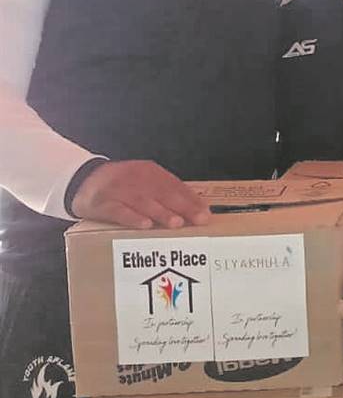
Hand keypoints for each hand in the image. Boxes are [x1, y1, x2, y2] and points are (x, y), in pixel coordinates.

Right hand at [70, 160, 209, 228]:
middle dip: (183, 207)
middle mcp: (137, 178)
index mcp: (150, 172)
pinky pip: (119, 211)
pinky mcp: (103, 203)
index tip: (206, 214)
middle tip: (198, 219)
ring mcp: (119, 190)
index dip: (192, 200)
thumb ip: (165, 192)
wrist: (82, 180)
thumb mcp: (144, 182)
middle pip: (163, 193)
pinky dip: (132, 218)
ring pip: (143, 202)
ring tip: (176, 223)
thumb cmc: (122, 186)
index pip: (175, 186)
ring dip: (161, 213)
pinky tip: (145, 225)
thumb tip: (194, 207)